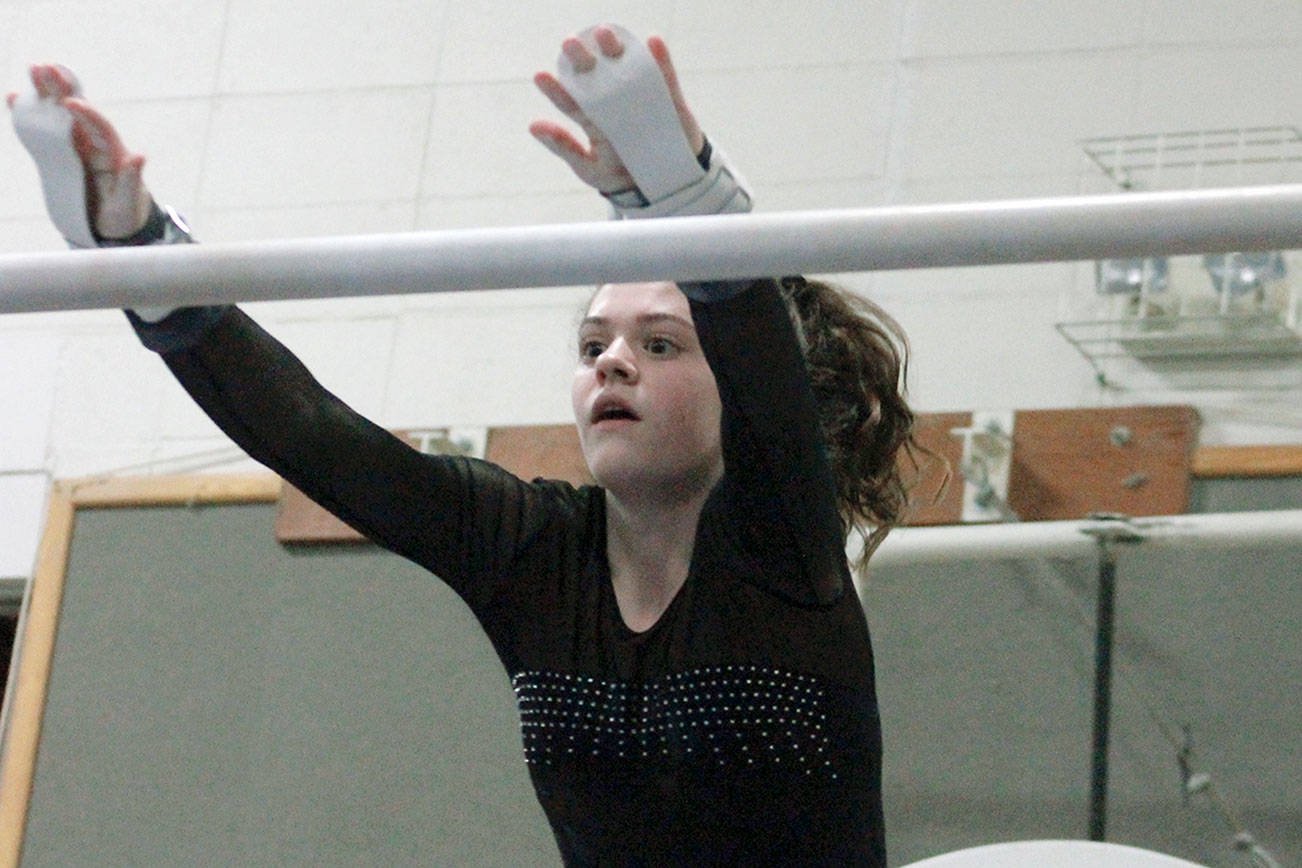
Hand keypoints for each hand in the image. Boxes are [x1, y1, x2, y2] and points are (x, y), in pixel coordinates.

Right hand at [7, 65, 152, 239]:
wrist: (114, 225)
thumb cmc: (125, 213)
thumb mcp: (128, 201)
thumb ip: (130, 179)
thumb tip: (139, 155)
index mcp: (112, 152)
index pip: (101, 128)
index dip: (88, 115)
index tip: (72, 102)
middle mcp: (95, 143)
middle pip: (79, 112)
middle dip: (64, 89)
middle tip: (46, 67)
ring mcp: (78, 146)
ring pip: (61, 115)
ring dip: (47, 93)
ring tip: (33, 69)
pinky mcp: (63, 153)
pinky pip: (46, 130)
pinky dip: (31, 114)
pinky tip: (15, 97)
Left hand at [530, 26, 703, 195]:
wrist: (663, 183)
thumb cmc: (618, 174)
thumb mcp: (589, 167)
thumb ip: (564, 146)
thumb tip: (532, 125)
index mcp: (593, 120)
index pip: (572, 102)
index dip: (557, 90)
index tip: (540, 77)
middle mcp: (614, 104)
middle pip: (597, 78)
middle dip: (583, 59)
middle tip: (569, 43)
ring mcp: (641, 100)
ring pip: (628, 72)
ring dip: (617, 51)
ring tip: (603, 33)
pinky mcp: (668, 102)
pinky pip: (665, 80)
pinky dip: (661, 61)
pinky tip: (652, 42)